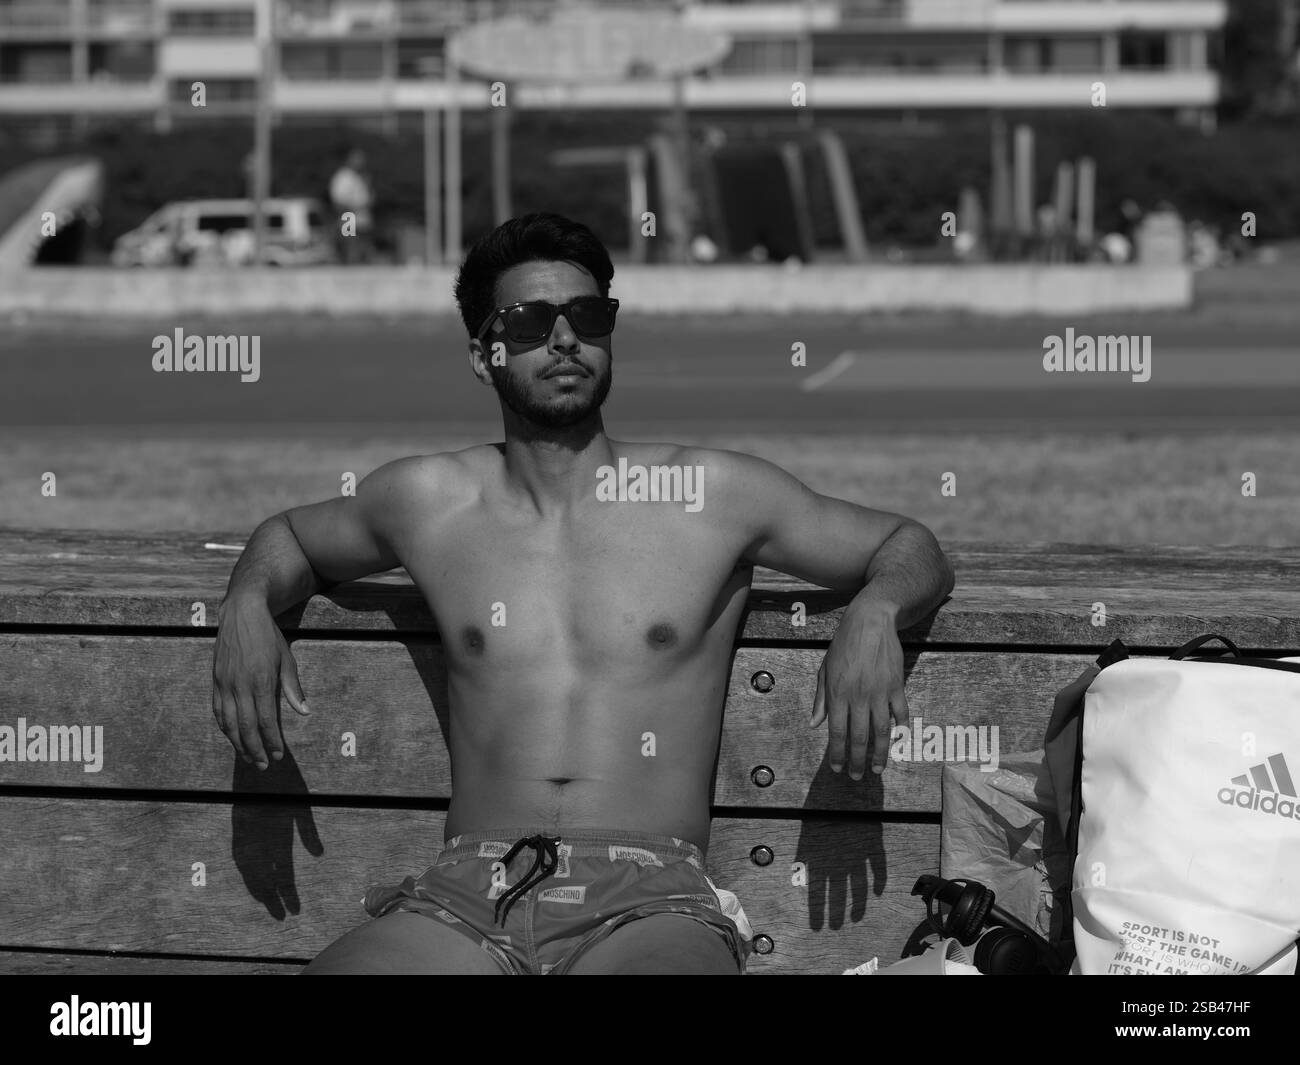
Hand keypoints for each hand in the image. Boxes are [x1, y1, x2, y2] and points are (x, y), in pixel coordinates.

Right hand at [212, 597, 309, 768]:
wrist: (241, 612)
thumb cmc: (268, 635)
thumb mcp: (286, 658)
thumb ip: (293, 687)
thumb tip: (304, 711)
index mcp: (261, 680)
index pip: (267, 720)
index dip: (273, 741)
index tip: (279, 755)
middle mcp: (240, 685)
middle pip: (246, 727)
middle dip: (255, 749)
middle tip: (265, 766)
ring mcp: (224, 683)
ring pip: (228, 723)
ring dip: (239, 744)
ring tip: (250, 758)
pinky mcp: (215, 680)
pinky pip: (217, 711)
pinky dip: (225, 728)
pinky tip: (232, 738)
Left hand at [809, 603, 906, 778]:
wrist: (870, 622)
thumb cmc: (843, 645)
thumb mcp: (825, 669)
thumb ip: (820, 699)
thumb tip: (814, 724)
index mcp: (838, 693)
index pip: (836, 731)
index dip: (837, 753)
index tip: (837, 767)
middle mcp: (858, 696)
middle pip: (858, 737)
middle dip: (858, 760)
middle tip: (858, 776)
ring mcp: (879, 692)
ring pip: (881, 731)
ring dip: (880, 754)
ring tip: (878, 769)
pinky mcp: (896, 686)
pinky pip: (900, 713)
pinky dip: (900, 729)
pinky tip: (898, 742)